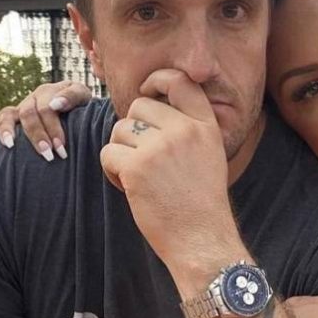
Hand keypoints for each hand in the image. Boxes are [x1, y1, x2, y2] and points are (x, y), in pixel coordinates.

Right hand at [0, 80, 91, 160]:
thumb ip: (72, 96)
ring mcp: (21, 108)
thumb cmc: (82, 105)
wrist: (78, 108)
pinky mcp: (13, 119)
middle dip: (37, 136)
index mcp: (49, 91)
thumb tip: (55, 104)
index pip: (47, 108)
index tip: (61, 148)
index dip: (53, 128)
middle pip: (28, 114)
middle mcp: (32, 98)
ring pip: (8, 115)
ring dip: (8, 131)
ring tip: (10, 146)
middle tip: (49, 155)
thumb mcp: (83, 96)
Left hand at [100, 69, 243, 278]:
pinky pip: (108, 153)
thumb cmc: (200, 201)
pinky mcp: (137, 167)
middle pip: (139, 106)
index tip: (147, 91)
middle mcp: (184, 130)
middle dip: (133, 128)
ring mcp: (160, 147)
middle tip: (144, 157)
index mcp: (205, 125)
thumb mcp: (209, 154)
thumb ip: (186, 128)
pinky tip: (130, 187)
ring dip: (122, 152)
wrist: (202, 238)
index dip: (157, 80)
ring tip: (141, 177)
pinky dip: (112, 170)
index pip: (180, 81)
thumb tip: (146, 103)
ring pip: (120, 130)